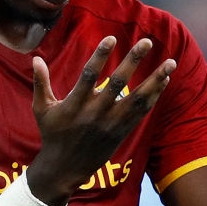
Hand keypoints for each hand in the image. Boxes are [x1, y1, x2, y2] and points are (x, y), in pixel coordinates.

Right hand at [27, 36, 176, 205]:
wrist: (66, 167)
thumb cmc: (52, 134)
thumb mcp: (41, 109)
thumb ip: (40, 82)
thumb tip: (35, 58)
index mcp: (75, 104)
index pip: (89, 76)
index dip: (100, 56)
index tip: (111, 38)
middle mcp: (95, 113)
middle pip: (118, 83)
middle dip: (133, 61)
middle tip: (146, 42)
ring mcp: (111, 123)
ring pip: (137, 99)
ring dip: (155, 80)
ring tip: (171, 62)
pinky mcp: (121, 131)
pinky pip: (141, 112)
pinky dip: (154, 96)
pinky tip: (164, 80)